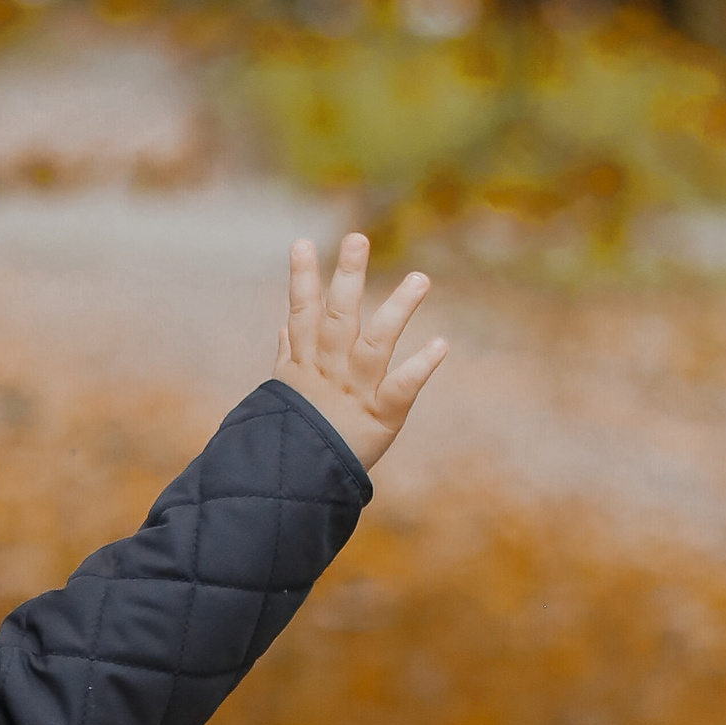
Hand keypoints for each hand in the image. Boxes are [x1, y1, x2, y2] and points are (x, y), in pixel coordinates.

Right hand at [272, 232, 446, 469]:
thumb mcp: (284, 395)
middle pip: (338, 317)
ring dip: (397, 310)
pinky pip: (401, 388)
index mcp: (306, 365)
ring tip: (421, 278)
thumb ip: (287, 357)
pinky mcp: (381, 417)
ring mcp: (356, 392)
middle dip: (347, 276)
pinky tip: (441, 344)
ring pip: (375, 343)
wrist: (296, 486)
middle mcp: (330, 371)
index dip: (302, 278)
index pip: (301, 313)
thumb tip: (284, 326)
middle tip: (358, 238)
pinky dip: (420, 367)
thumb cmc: (292, 439)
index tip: (303, 242)